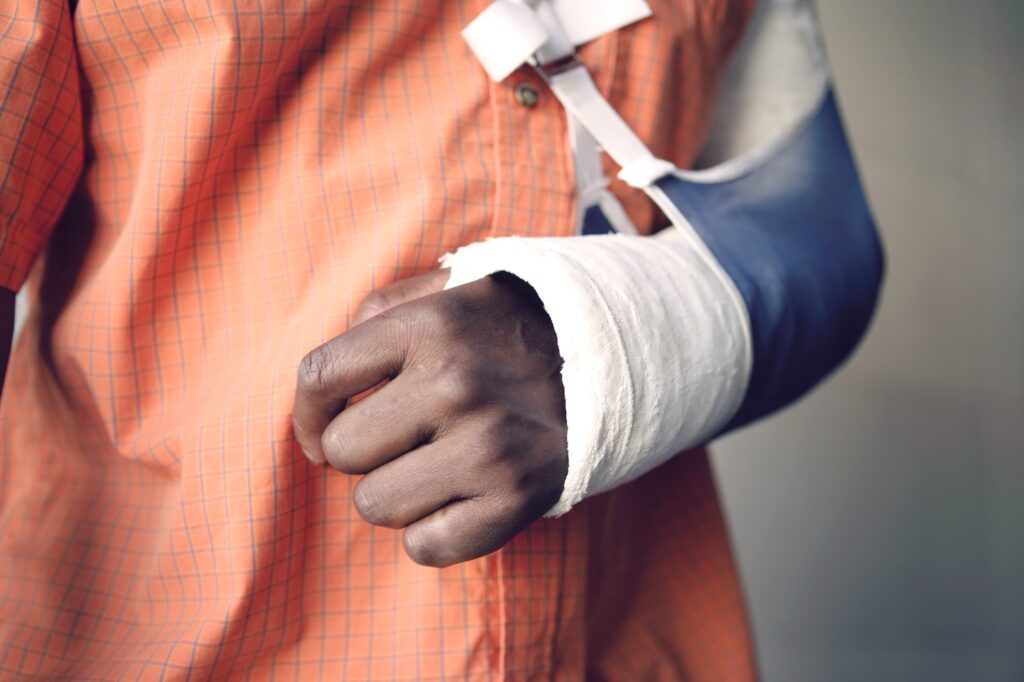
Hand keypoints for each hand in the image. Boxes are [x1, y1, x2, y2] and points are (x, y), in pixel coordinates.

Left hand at [293, 269, 568, 566]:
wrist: (616, 359)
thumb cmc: (514, 329)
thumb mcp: (452, 288)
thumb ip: (382, 308)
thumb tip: (327, 380)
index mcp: (430, 326)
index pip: (319, 378)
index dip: (304, 413)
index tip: (317, 429)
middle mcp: (455, 384)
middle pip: (342, 451)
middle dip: (362, 450)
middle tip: (405, 438)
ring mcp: (488, 446)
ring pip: (375, 505)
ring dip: (397, 492)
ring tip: (438, 464)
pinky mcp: (516, 499)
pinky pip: (425, 546)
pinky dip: (435, 532)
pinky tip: (462, 498)